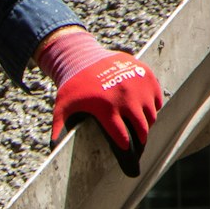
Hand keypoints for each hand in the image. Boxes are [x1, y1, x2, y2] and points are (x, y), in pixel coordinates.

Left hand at [42, 30, 162, 177]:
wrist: (83, 58)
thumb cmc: (73, 86)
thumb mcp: (62, 108)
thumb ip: (59, 129)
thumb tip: (53, 149)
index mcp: (107, 109)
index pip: (122, 136)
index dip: (125, 145)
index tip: (126, 151)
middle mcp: (126, 98)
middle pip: (142, 128)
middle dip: (140, 138)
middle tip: (138, 144)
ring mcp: (138, 87)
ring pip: (151, 115)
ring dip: (147, 123)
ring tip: (140, 127)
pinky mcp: (147, 76)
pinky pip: (157, 99)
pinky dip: (152, 107)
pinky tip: (143, 109)